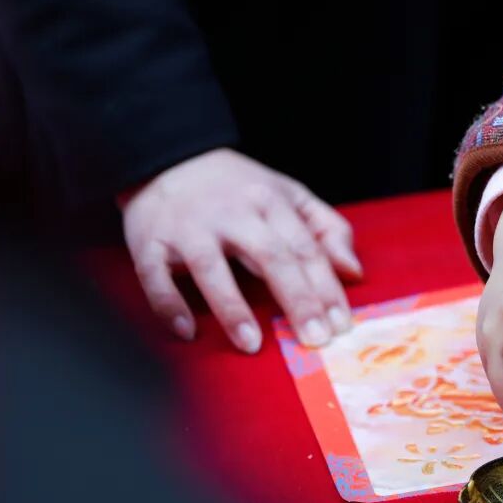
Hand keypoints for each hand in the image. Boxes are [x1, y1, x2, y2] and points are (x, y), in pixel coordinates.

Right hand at [119, 148, 361, 352]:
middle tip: (314, 340)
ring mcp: (188, 228)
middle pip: (270, 257)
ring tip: (252, 344)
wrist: (167, 158)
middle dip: (296, 300)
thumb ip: (327, 230)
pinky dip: (169, 304)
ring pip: (211, 268)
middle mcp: (231, 214)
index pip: (305, 249)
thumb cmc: (238, 189)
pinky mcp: (149, 242)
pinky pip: (155, 276)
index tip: (341, 326)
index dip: (325, 288)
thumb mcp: (289, 196)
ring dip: (232, 308)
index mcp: (270, 202)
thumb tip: (353, 272)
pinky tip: (186, 331)